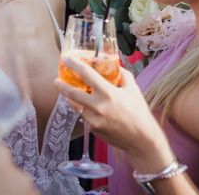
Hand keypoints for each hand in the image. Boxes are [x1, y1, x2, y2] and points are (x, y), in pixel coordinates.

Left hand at [53, 56, 173, 169]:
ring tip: (69, 92)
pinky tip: (88, 108)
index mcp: (108, 93)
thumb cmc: (139, 113)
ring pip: (76, 105)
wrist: (142, 140)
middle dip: (61, 85)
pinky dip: (84, 110)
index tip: (67, 59)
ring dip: (72, 98)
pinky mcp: (92, 129)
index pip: (87, 74)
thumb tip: (115, 65)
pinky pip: (84, 116)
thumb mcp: (133, 90)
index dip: (75, 65)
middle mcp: (98, 106)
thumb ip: (123, 75)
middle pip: (72, 93)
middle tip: (56, 80)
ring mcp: (93, 119)